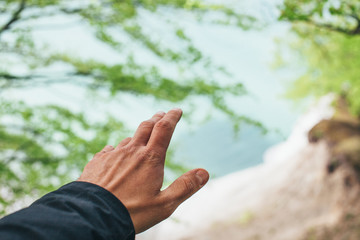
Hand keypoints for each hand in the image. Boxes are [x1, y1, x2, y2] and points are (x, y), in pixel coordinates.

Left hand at [78, 108, 208, 232]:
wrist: (92, 215)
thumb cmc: (131, 212)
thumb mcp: (164, 204)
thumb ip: (185, 187)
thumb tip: (205, 172)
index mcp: (150, 159)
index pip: (164, 129)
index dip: (172, 117)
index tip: (177, 110)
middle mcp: (131, 151)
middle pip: (146, 127)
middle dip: (156, 119)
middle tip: (161, 114)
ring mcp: (112, 155)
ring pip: (128, 138)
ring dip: (138, 134)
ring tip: (141, 136)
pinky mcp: (97, 162)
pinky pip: (109, 149)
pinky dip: (117, 148)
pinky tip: (114, 150)